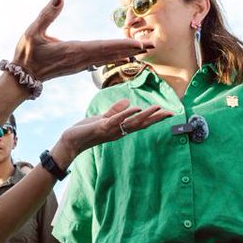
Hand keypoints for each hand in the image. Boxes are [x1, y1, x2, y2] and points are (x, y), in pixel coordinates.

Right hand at [12, 0, 151, 81]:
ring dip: (127, 53)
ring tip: (144, 49)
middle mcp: (81, 59)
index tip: (138, 43)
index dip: (121, 45)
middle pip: (111, 54)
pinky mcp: (78, 66)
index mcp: (73, 51)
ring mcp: (81, 65)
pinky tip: (124, 56)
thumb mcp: (33, 32)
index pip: (102, 47)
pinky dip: (115, 56)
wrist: (22, 78)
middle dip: (132, 49)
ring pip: (108, 58)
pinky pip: (102, 60)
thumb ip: (47, 14)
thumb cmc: (26, 54)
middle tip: (152, 45)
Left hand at [59, 100, 173, 158]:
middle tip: (171, 113)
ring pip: (132, 122)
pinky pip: (117, 120)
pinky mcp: (102, 127)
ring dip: (145, 115)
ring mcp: (112, 130)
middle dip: (156, 118)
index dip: (154, 118)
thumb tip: (129, 102)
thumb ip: (115, 111)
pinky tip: (135, 108)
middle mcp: (119, 131)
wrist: (72, 141)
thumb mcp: (103, 118)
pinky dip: (126, 114)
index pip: (140, 123)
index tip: (168, 113)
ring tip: (158, 108)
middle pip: (141, 124)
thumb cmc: (87, 130)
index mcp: (120, 128)